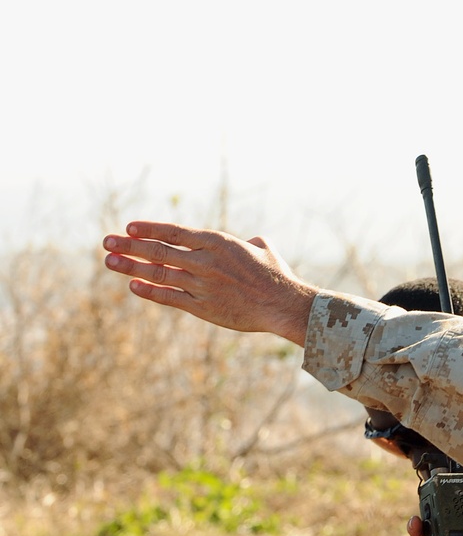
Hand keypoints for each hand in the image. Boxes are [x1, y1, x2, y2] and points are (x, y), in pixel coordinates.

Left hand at [103, 222, 316, 344]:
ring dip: (131, 267)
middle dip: (129, 246)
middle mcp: (204, 261)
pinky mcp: (203, 306)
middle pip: (159, 251)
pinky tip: (133, 285)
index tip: (128, 228)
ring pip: (160, 273)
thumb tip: (252, 242)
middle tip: (106, 242)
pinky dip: (150, 291)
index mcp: (217, 242)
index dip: (148, 229)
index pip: (173, 232)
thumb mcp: (264, 249)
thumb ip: (250, 242)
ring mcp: (202, 284)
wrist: (283, 304)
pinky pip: (171, 297)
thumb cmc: (277, 276)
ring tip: (110, 262)